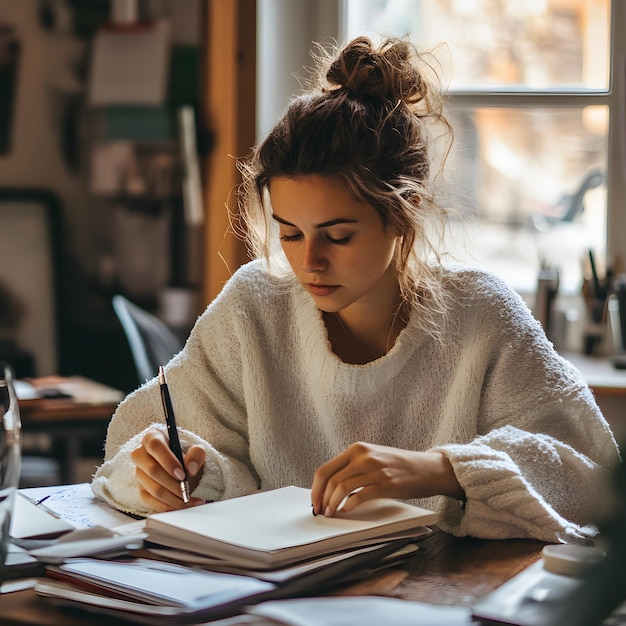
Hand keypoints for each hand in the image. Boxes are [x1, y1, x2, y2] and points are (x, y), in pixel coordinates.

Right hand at [131, 428, 205, 511]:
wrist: (181, 466)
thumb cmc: (186, 454)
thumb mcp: (195, 449)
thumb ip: (197, 454)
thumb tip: (191, 468)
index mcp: (152, 438)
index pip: (155, 446)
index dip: (168, 461)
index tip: (182, 474)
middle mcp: (141, 455)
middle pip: (152, 470)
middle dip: (172, 484)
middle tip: (187, 490)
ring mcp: (139, 474)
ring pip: (153, 489)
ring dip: (172, 498)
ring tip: (188, 501)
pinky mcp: (141, 489)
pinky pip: (150, 502)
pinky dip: (167, 507)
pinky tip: (180, 507)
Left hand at [311, 442, 464, 516]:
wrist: (426, 468)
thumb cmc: (398, 466)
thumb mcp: (372, 457)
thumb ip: (353, 467)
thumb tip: (330, 487)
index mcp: (357, 449)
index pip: (325, 469)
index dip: (316, 488)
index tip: (314, 501)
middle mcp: (364, 456)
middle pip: (331, 480)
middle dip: (322, 499)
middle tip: (320, 511)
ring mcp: (375, 469)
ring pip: (342, 488)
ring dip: (333, 504)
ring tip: (332, 513)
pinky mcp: (386, 484)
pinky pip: (360, 496)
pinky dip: (349, 505)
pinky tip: (347, 510)